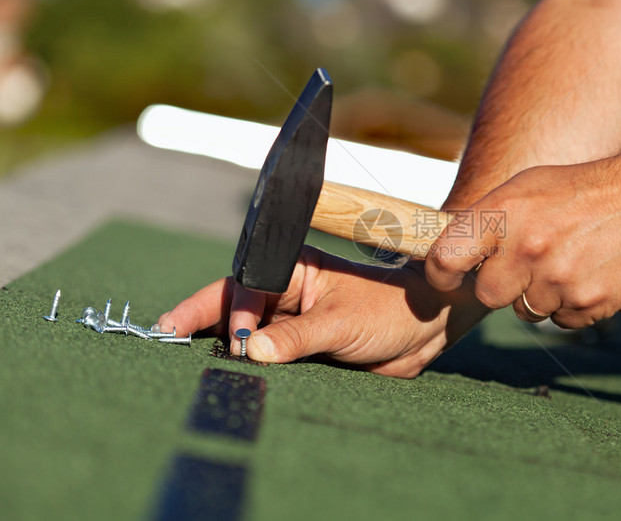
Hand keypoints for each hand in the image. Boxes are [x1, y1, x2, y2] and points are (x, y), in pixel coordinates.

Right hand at [158, 246, 487, 376]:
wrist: (424, 328)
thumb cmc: (389, 309)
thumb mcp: (342, 323)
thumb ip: (297, 337)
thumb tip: (252, 352)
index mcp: (293, 270)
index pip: (243, 285)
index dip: (225, 311)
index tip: (214, 339)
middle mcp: (284, 293)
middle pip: (232, 309)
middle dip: (201, 326)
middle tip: (165, 343)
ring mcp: (289, 321)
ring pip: (244, 337)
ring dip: (223, 350)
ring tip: (190, 367)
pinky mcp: (298, 349)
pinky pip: (266, 360)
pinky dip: (249, 370)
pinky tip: (229, 380)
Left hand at [426, 158, 620, 328]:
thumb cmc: (581, 191)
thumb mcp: (527, 187)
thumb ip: (489, 220)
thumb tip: (449, 253)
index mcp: (505, 213)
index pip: (445, 258)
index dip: (441, 275)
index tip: (449, 278)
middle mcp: (528, 247)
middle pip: (489, 294)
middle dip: (505, 284)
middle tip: (531, 261)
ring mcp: (559, 279)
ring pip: (527, 311)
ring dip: (542, 294)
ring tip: (569, 259)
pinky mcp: (589, 303)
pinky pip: (563, 320)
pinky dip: (573, 305)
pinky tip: (589, 273)